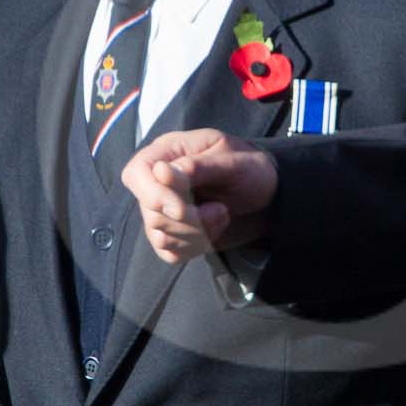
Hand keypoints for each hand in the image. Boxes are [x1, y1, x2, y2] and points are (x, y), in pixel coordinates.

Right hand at [123, 128, 277, 263]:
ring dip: (198, 232)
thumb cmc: (251, 170)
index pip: (136, 173)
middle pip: (150, 211)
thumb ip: (197, 167)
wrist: (269, 196)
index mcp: (167, 152)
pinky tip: (214, 229)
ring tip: (222, 214)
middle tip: (221, 209)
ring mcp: (162, 209)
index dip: (154, 195)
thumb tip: (160, 171)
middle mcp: (158, 180)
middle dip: (190, 219)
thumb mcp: (232, 161)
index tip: (182, 209)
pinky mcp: (172, 233)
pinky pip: (170, 253)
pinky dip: (196, 246)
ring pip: (160, 235)